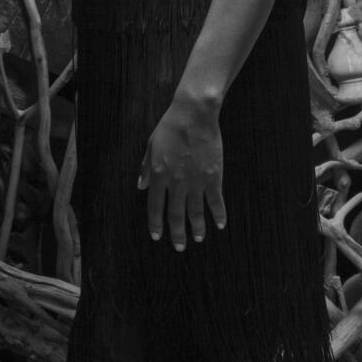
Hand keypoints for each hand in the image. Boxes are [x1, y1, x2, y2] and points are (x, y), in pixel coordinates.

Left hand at [137, 97, 226, 251]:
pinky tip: (220, 224)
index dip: (155, 223)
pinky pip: (216, 201)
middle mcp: (176, 183)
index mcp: (158, 175)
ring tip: (198, 238)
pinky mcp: (213, 177)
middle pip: (175, 215)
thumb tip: (141, 186)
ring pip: (195, 213)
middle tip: (180, 247)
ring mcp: (196, 181)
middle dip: (177, 234)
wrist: (193, 115)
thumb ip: (145, 168)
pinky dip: (218, 214)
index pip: (154, 206)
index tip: (157, 236)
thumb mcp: (150, 146)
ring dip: (197, 228)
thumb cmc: (170, 127)